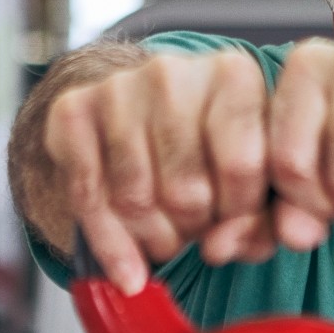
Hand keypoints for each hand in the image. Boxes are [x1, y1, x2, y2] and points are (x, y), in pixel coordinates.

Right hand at [42, 48, 273, 293]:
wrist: (146, 112)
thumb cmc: (216, 151)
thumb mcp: (258, 180)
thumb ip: (262, 221)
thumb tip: (219, 248)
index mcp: (234, 75)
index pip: (242, 166)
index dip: (239, 212)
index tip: (234, 219)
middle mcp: (173, 72)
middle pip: (185, 190)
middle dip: (194, 229)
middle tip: (196, 227)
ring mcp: (118, 88)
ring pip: (134, 199)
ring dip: (154, 239)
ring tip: (168, 233)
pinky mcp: (71, 109)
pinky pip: (87, 198)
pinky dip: (109, 244)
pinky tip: (127, 261)